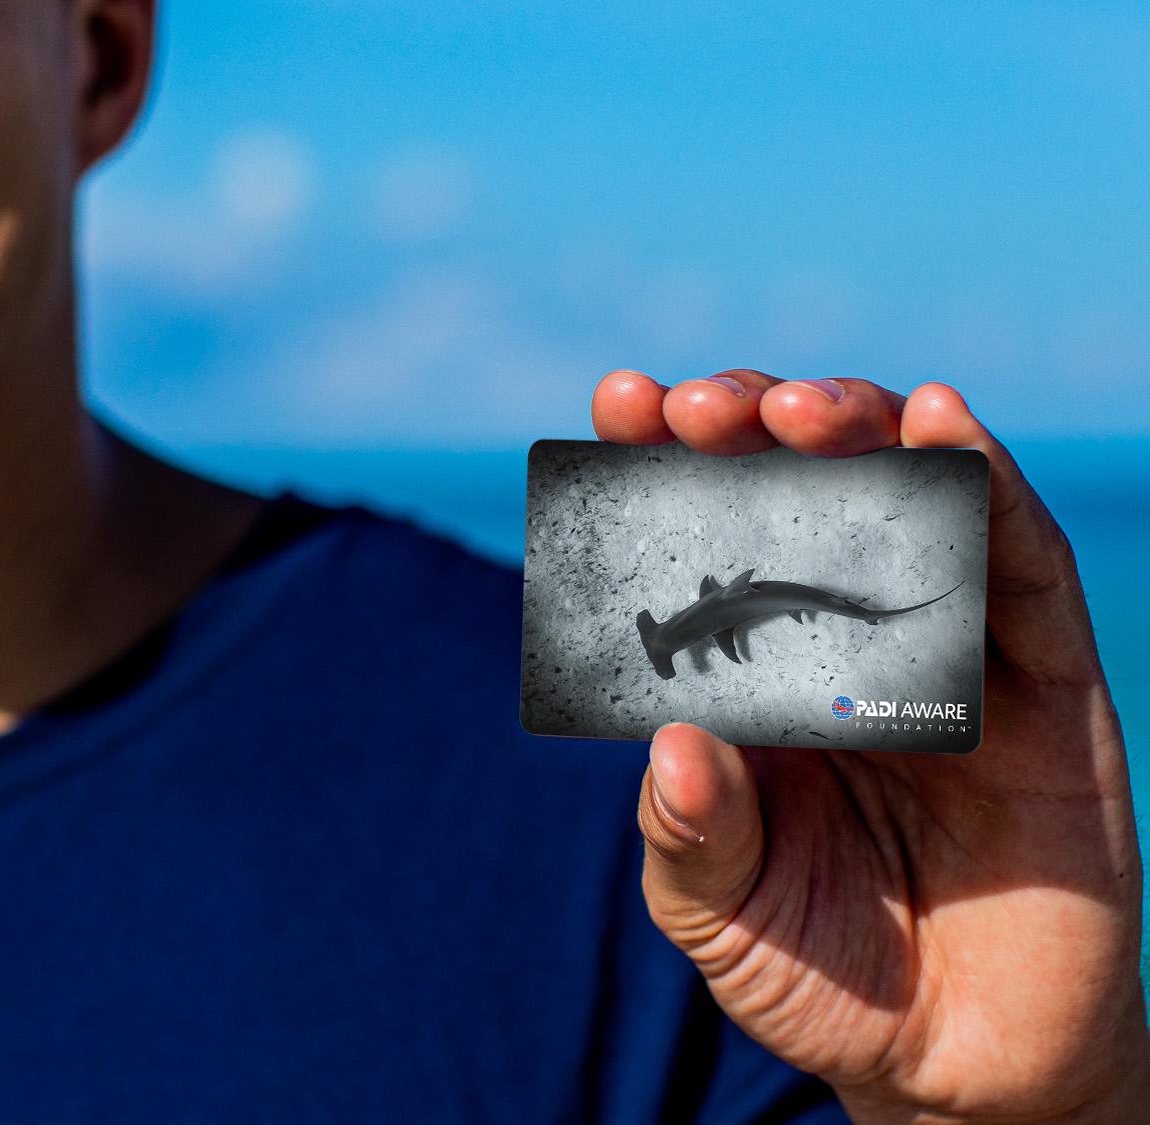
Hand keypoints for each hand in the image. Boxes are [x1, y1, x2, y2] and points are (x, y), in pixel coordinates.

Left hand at [592, 369, 1149, 1120]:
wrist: (959, 1066)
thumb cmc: (818, 974)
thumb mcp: (720, 914)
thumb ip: (692, 838)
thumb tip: (674, 749)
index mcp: (754, 678)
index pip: (705, 543)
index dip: (663, 466)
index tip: (618, 402)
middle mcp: (845, 645)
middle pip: (806, 496)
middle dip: (754, 432)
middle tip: (699, 407)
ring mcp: (948, 657)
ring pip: (913, 504)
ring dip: (861, 437)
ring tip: (795, 410)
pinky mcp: (1047, 689)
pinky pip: (1023, 570)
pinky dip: (988, 489)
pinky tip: (942, 425)